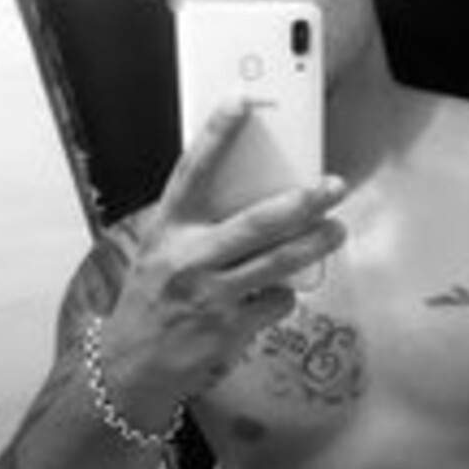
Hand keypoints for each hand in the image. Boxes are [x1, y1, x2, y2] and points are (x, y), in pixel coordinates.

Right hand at [102, 99, 346, 404]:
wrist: (132, 367)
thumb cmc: (151, 301)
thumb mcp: (160, 253)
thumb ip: (198, 227)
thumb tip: (256, 198)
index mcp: (168, 231)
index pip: (192, 173)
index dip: (216, 136)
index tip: (240, 102)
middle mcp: (188, 258)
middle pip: (257, 222)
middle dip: (303, 202)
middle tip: (333, 187)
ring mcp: (211, 294)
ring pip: (279, 262)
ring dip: (315, 244)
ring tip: (336, 231)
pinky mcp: (231, 327)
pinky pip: (276, 300)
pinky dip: (282, 296)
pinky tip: (270, 297)